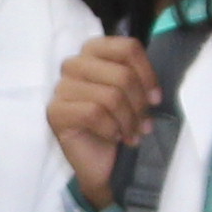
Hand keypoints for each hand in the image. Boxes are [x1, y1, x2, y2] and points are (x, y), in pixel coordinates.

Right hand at [49, 33, 156, 211]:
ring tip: (132, 134)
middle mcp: (74, 64)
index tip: (156, 98)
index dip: (148, 74)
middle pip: (122, 74)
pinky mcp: (55, 111)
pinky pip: (93, 113)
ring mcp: (61, 87)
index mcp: (94, 52)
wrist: (102, 164)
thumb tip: (152, 93)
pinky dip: (111, 128)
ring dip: (128, 121)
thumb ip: (140, 81)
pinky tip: (114, 137)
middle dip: (139, 104)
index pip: (128, 47)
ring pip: (110, 96)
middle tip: (144, 124)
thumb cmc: (117, 125)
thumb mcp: (134, 97)